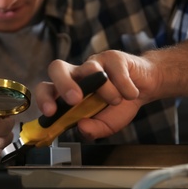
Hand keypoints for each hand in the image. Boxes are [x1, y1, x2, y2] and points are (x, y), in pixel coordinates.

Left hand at [36, 50, 161, 139]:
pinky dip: (124, 85)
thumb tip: (81, 126)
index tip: (50, 112)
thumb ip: (92, 130)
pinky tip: (131, 94)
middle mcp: (76, 75)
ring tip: (116, 101)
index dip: (44, 98)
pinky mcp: (112, 58)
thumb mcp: (104, 126)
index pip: (46, 89)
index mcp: (66, 92)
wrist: (143, 90)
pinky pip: (115, 68)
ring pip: (90, 69)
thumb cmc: (117, 107)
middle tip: (75, 100)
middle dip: (63, 83)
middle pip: (56, 68)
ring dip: (105, 90)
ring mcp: (93, 64)